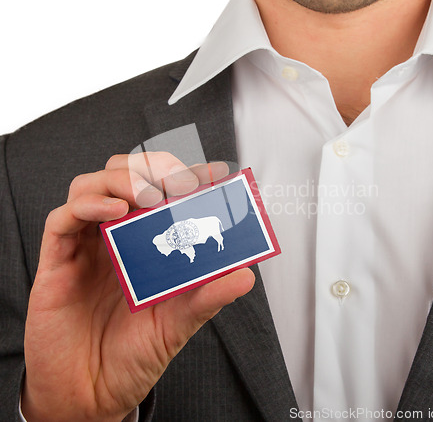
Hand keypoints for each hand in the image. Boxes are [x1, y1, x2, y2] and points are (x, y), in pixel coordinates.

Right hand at [22, 153, 254, 421]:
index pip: (164, 193)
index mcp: (146, 243)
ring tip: (149, 195)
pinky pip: (62, 218)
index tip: (215, 173)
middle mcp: (116, 237)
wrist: (92, 393)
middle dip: (154, 168)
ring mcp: (86, 245)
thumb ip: (209, 296)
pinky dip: (88, 205)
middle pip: (126, 175)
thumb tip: (246, 275)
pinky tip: (114, 211)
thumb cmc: (134, 353)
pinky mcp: (57, 261)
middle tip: (180, 180)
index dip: (188, 176)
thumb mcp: (180, 322)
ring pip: (92, 185)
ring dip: (122, 179)